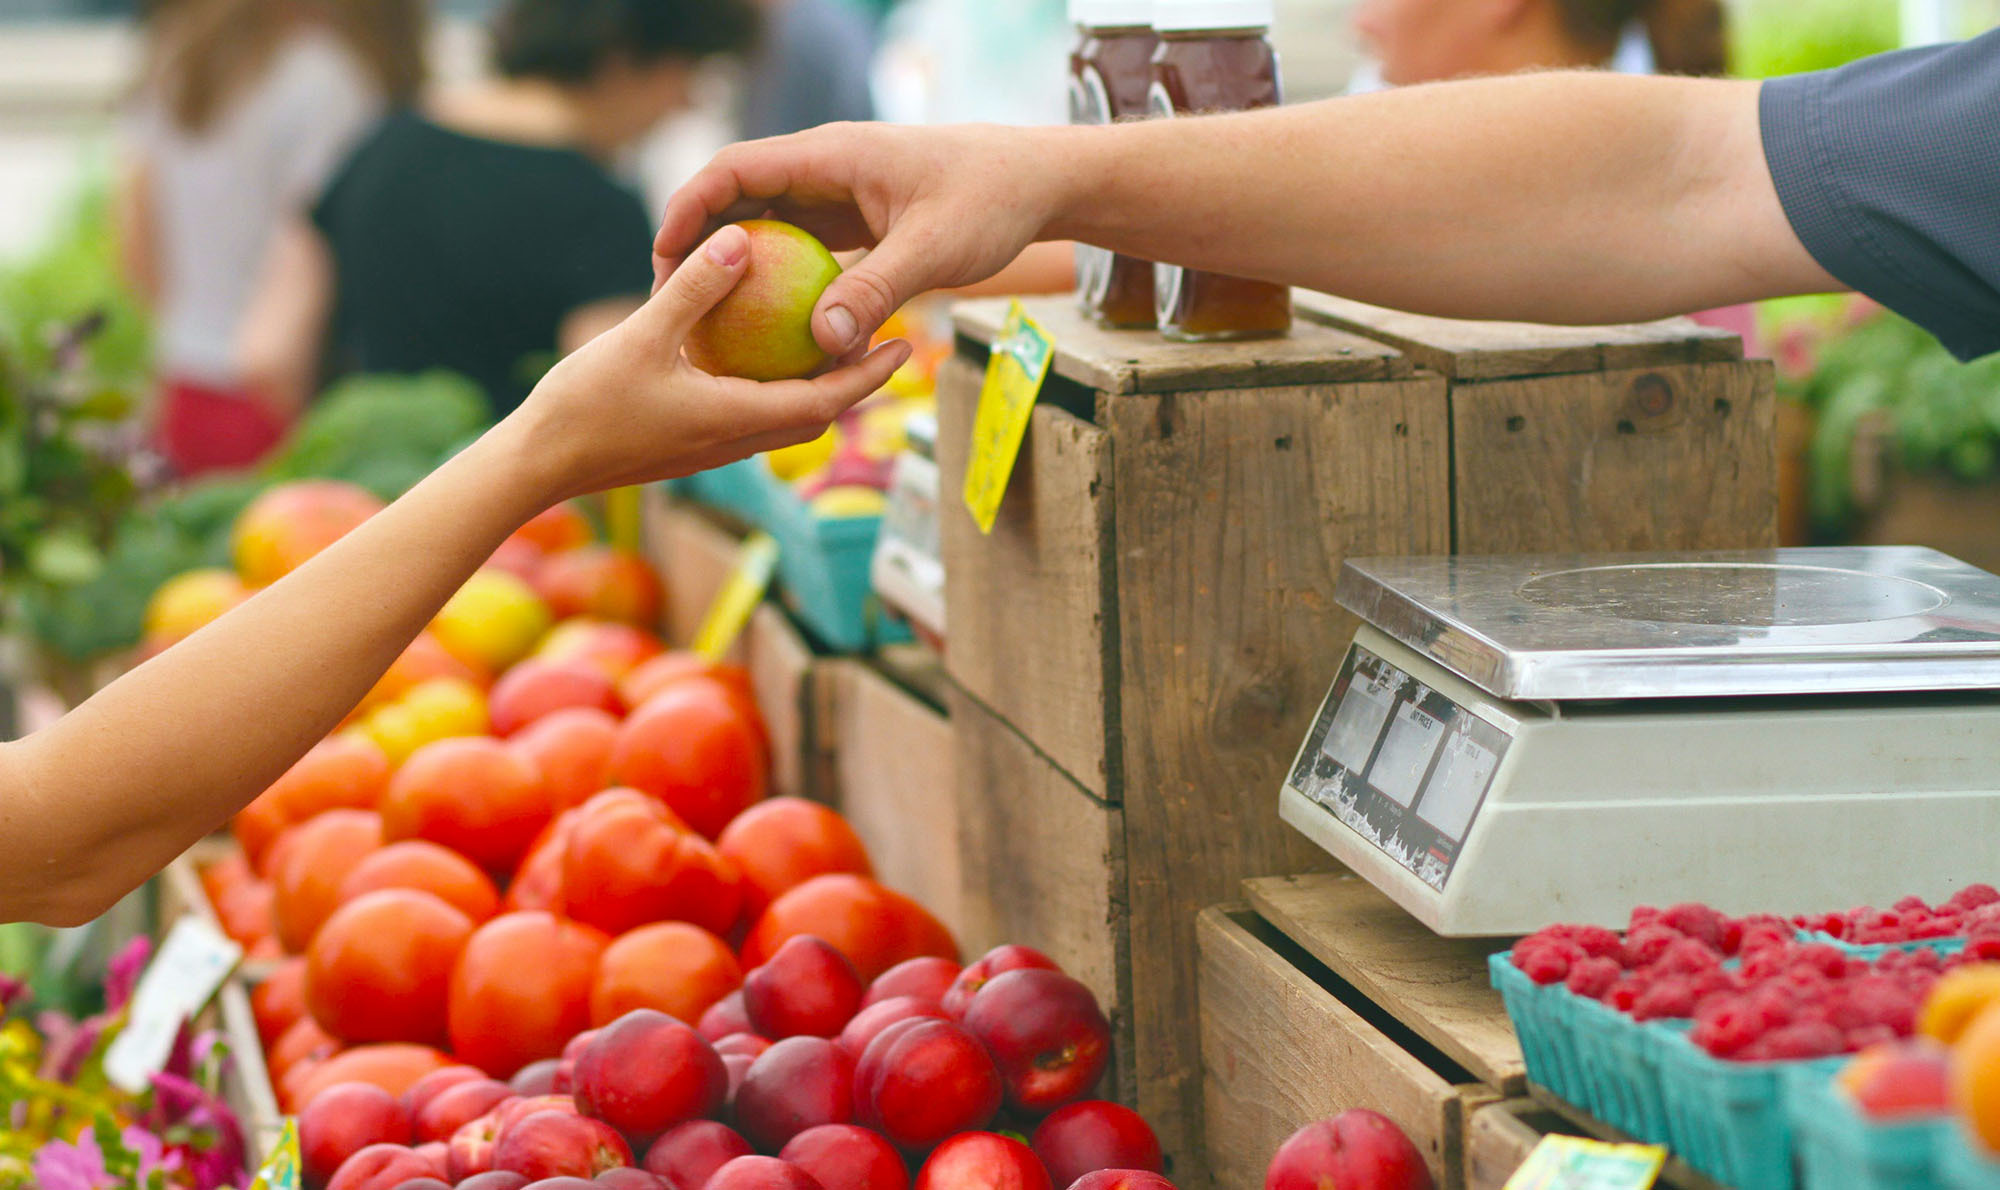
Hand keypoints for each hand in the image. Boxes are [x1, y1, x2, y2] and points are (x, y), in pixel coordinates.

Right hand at [516, 223, 911, 502]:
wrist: (537, 465)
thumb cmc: (585, 406)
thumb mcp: (642, 336)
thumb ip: (694, 289)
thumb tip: (741, 239)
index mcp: (736, 420)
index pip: (826, 401)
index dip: (869, 374)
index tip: (905, 346)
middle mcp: (734, 441)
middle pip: (815, 413)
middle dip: (855, 381)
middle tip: (886, 338)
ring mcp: (711, 447)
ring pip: (782, 417)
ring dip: (815, 387)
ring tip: (832, 342)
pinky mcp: (688, 444)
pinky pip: (748, 414)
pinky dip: (771, 387)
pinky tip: (758, 353)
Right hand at [654, 122, 1074, 356]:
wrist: (1037, 182)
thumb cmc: (991, 201)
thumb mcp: (934, 250)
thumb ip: (876, 291)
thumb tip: (821, 342)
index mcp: (831, 155)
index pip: (735, 169)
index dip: (690, 208)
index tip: (664, 258)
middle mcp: (825, 169)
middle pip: (739, 197)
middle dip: (699, 242)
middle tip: (669, 300)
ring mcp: (838, 194)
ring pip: (767, 224)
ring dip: (735, 265)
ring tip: (705, 319)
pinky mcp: (854, 221)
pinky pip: (800, 247)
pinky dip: (777, 280)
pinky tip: (767, 329)